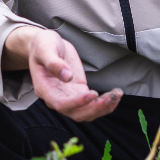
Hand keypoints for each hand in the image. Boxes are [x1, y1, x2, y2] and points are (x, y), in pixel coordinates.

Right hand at [5, 26, 121, 121]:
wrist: (45, 46)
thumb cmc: (42, 46)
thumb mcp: (45, 49)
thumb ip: (54, 63)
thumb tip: (67, 76)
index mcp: (45, 89)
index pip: (60, 103)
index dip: (77, 102)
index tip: (92, 93)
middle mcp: (56, 98)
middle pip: (76, 113)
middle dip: (95, 108)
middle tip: (111, 96)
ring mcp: (68, 97)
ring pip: (86, 113)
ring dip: (103, 108)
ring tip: (117, 94)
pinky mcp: (79, 93)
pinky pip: (92, 105)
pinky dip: (105, 103)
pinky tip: (116, 95)